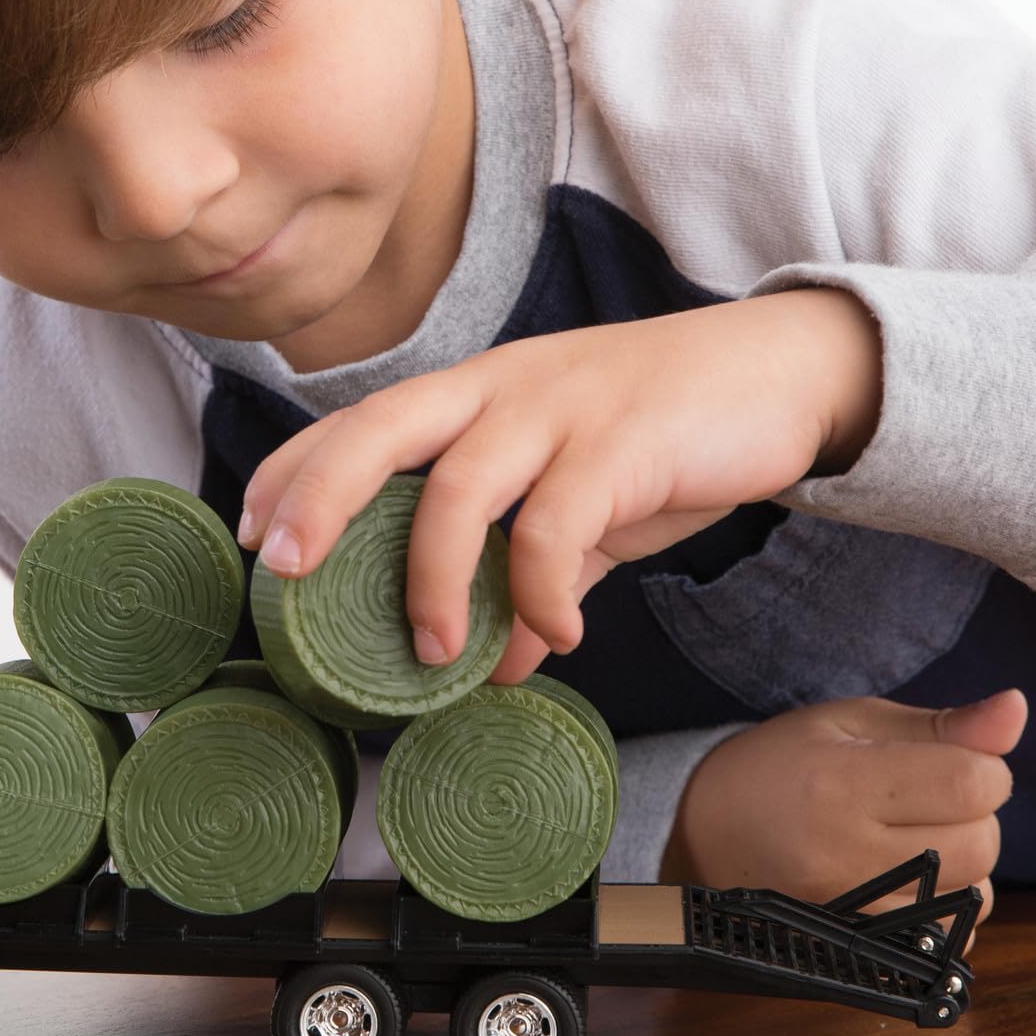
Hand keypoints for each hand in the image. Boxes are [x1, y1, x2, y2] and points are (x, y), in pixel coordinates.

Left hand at [235, 288, 882, 683]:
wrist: (784, 373)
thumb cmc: (665, 435)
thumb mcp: (585, 504)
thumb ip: (536, 574)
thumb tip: (500, 662)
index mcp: (475, 393)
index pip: (359, 421)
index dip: (296, 471)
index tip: (250, 531)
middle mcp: (500, 389)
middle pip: (378, 429)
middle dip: (317, 497)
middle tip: (280, 569)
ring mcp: (559, 410)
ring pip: (459, 487)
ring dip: (431, 579)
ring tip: (431, 654)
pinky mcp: (623, 443)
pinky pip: (556, 527)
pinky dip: (542, 593)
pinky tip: (559, 640)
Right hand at [663, 689, 1025, 955]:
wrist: (702, 831)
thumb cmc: (780, 764)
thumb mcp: (850, 723)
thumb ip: (942, 724)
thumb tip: (1018, 708)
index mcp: (842, 782)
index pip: (974, 781)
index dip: (979, 766)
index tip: (941, 760)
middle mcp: (846, 853)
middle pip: (983, 843)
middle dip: (970, 816)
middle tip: (915, 798)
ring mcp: (852, 910)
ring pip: (975, 896)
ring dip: (962, 866)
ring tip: (906, 840)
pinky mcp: (858, 945)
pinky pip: (949, 938)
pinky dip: (945, 908)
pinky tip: (905, 880)